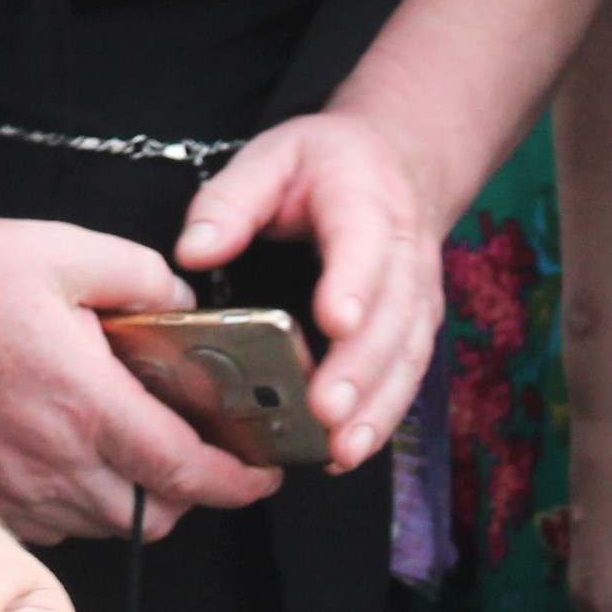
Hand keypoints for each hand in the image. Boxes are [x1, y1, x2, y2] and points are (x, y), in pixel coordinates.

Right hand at [0, 213, 271, 545]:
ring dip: (136, 498)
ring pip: (107, 524)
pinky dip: (83, 502)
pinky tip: (79, 452)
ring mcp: (17, 486)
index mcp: (88, 404)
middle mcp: (56, 460)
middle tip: (199, 449)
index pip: (188, 472)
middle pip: (155, 516)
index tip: (264, 472)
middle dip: (192, 493)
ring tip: (137, 445)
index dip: (239, 481)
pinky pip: (55, 523)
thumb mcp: (67, 249)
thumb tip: (183, 305)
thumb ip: (144, 277)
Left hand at [179, 109, 450, 479]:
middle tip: (325, 413)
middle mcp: (404, 253)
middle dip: (359, 369)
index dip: (353, 283)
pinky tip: (346, 454)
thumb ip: (230, 200)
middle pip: (391, 317)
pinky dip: (382, 417)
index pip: (364, 244)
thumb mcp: (272, 156)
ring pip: (406, 356)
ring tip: (341, 451)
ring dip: (376, 407)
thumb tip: (192, 251)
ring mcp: (418, 295)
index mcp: (365, 201)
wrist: (400, 161)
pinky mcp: (416, 327)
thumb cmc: (326, 162)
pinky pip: (406, 376)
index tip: (335, 320)